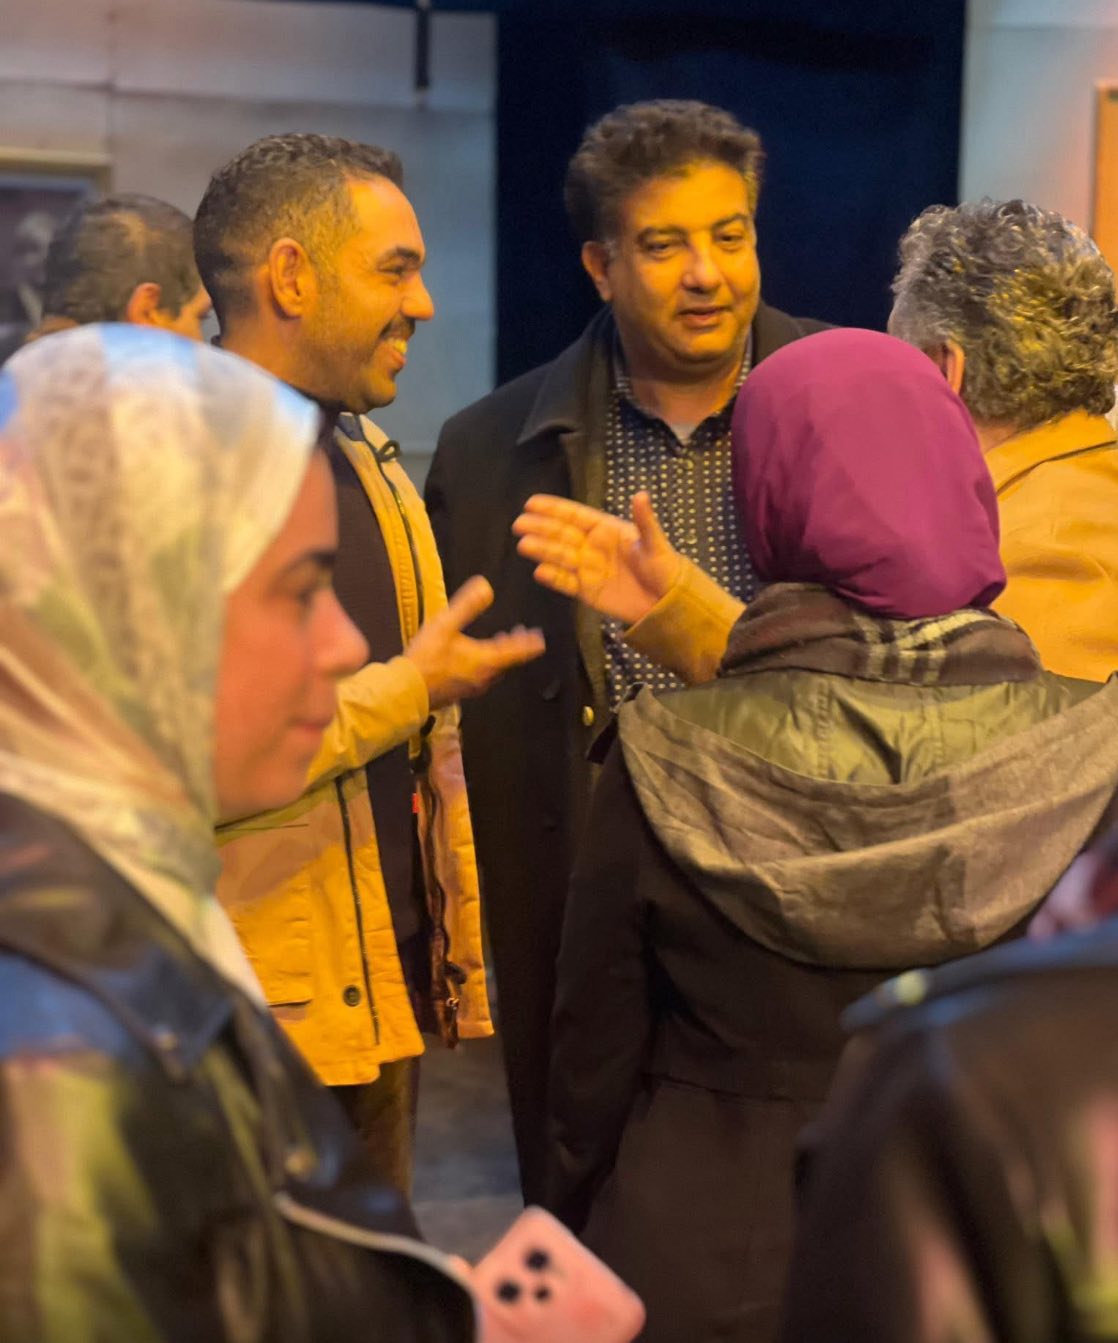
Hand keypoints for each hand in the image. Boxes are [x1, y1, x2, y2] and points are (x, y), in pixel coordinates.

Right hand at [405, 575, 544, 709]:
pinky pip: (483, 676)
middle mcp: (485, 677)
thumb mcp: (444, 625)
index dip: (529, 644)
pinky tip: (478, 658)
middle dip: (516, 646)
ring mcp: (473, 687)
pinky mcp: (461, 692)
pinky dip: (489, 663)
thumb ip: (466, 606)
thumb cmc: (426, 657)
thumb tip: (486, 586)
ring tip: (502, 641)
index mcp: (486, 661)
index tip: (540, 639)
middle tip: (522, 634)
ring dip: (502, 655)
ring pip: (495, 670)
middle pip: (508, 661)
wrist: (406, 691)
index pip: (517, 652)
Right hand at [512, 491, 682, 625]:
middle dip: (541, 528)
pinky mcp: (586, 590)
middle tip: (519, 524)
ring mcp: (587, 568)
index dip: (553, 509)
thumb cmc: (664, 567)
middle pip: (561, 535)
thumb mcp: (655, 542)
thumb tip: (641, 494)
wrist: (667, 603)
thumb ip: (644, 520)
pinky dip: (553, 578)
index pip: (574, 515)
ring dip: (542, 550)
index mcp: (606, 529)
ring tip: (524, 545)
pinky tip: (540, 572)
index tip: (532, 503)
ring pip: (560, 556)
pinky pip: (566, 582)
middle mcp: (592, 546)